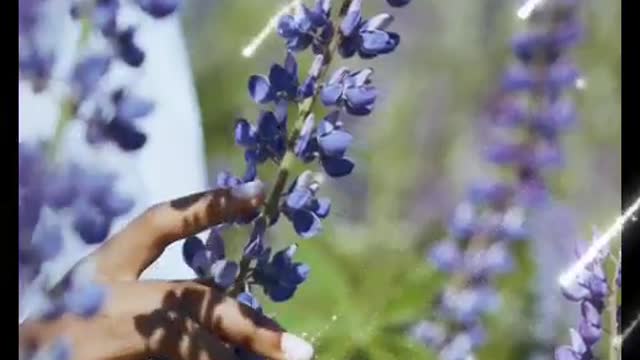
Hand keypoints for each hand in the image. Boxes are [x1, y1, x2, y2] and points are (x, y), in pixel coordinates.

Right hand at [19, 187, 314, 359]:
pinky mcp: (88, 355)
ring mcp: (91, 325)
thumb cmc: (61, 341)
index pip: (159, 221)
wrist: (11, 358)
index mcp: (100, 267)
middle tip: (297, 348)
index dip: (207, 205)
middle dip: (248, 322)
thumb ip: (163, 313)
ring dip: (232, 352)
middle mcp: (98, 290)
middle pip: (190, 294)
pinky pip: (164, 359)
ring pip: (182, 335)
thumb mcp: (109, 314)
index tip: (255, 193)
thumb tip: (236, 332)